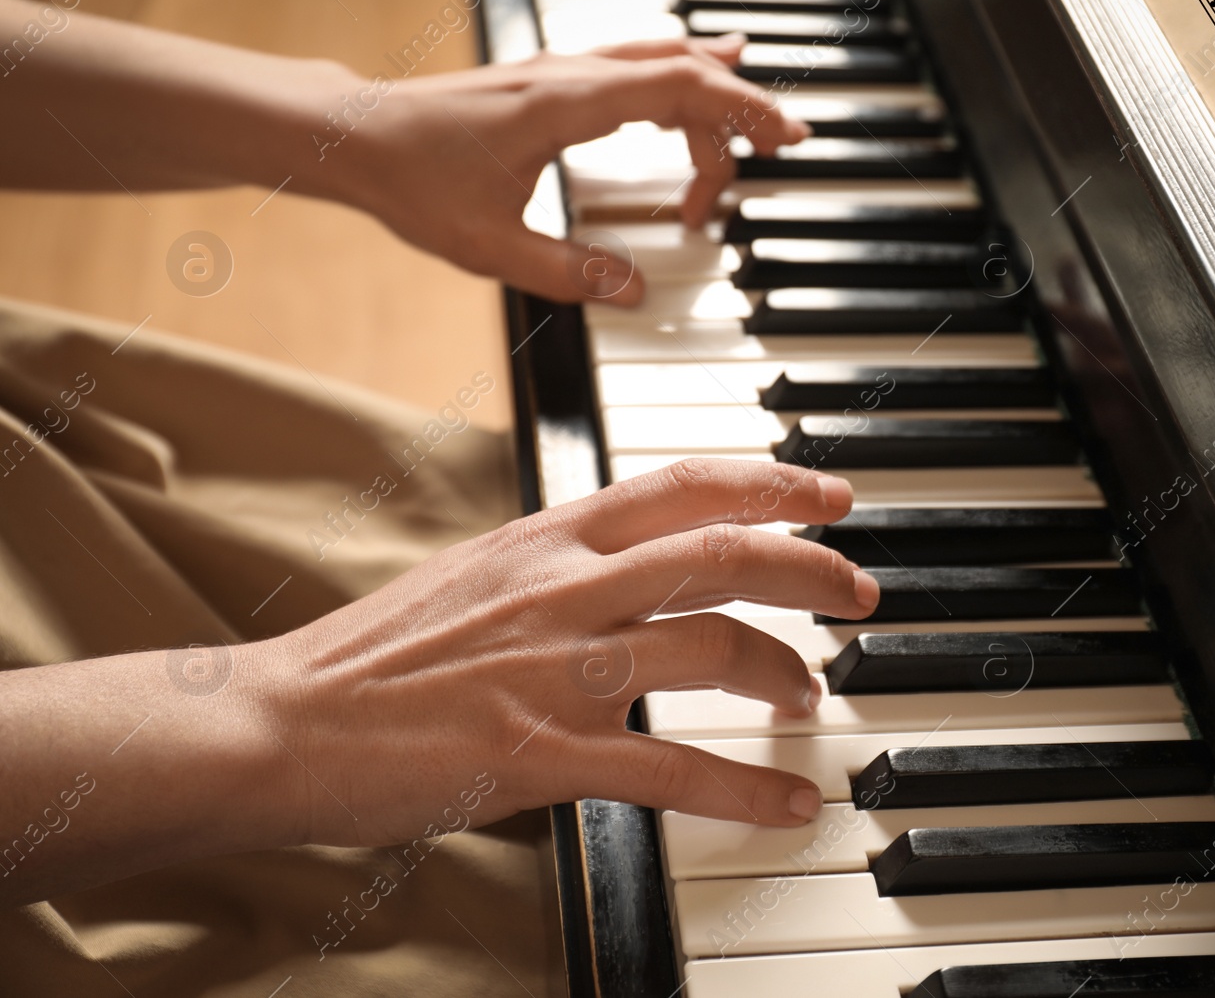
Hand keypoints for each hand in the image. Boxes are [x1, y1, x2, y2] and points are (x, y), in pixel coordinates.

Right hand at [262, 459, 878, 848]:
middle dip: (809, 568)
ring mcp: (557, 669)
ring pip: (711, 650)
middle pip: (720, 554)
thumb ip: (560, 563)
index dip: (770, 483)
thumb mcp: (475, 572)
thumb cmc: (374, 655)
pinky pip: (670, 770)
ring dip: (782, 674)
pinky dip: (744, 789)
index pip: (683, 484)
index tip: (828, 496)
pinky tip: (787, 804)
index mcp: (546, 536)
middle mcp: (563, 587)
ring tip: (810, 698)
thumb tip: (629, 567)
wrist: (282, 720)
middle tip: (858, 591)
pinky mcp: (541, 754)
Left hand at [338, 36, 807, 305]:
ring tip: (756, 120)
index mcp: (567, 105)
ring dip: (714, 88)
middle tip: (783, 148)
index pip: (680, 88)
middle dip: (742, 107)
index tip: (783, 139)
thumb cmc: (411, 180)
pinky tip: (697, 74)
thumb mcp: (490, 247)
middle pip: (684, 72)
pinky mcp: (550, 81)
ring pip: (661, 61)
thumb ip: (569, 272)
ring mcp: (561, 72)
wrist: (354, 137)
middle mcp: (570, 76)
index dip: (742, 109)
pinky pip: (634, 64)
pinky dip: (679, 74)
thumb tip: (635, 291)